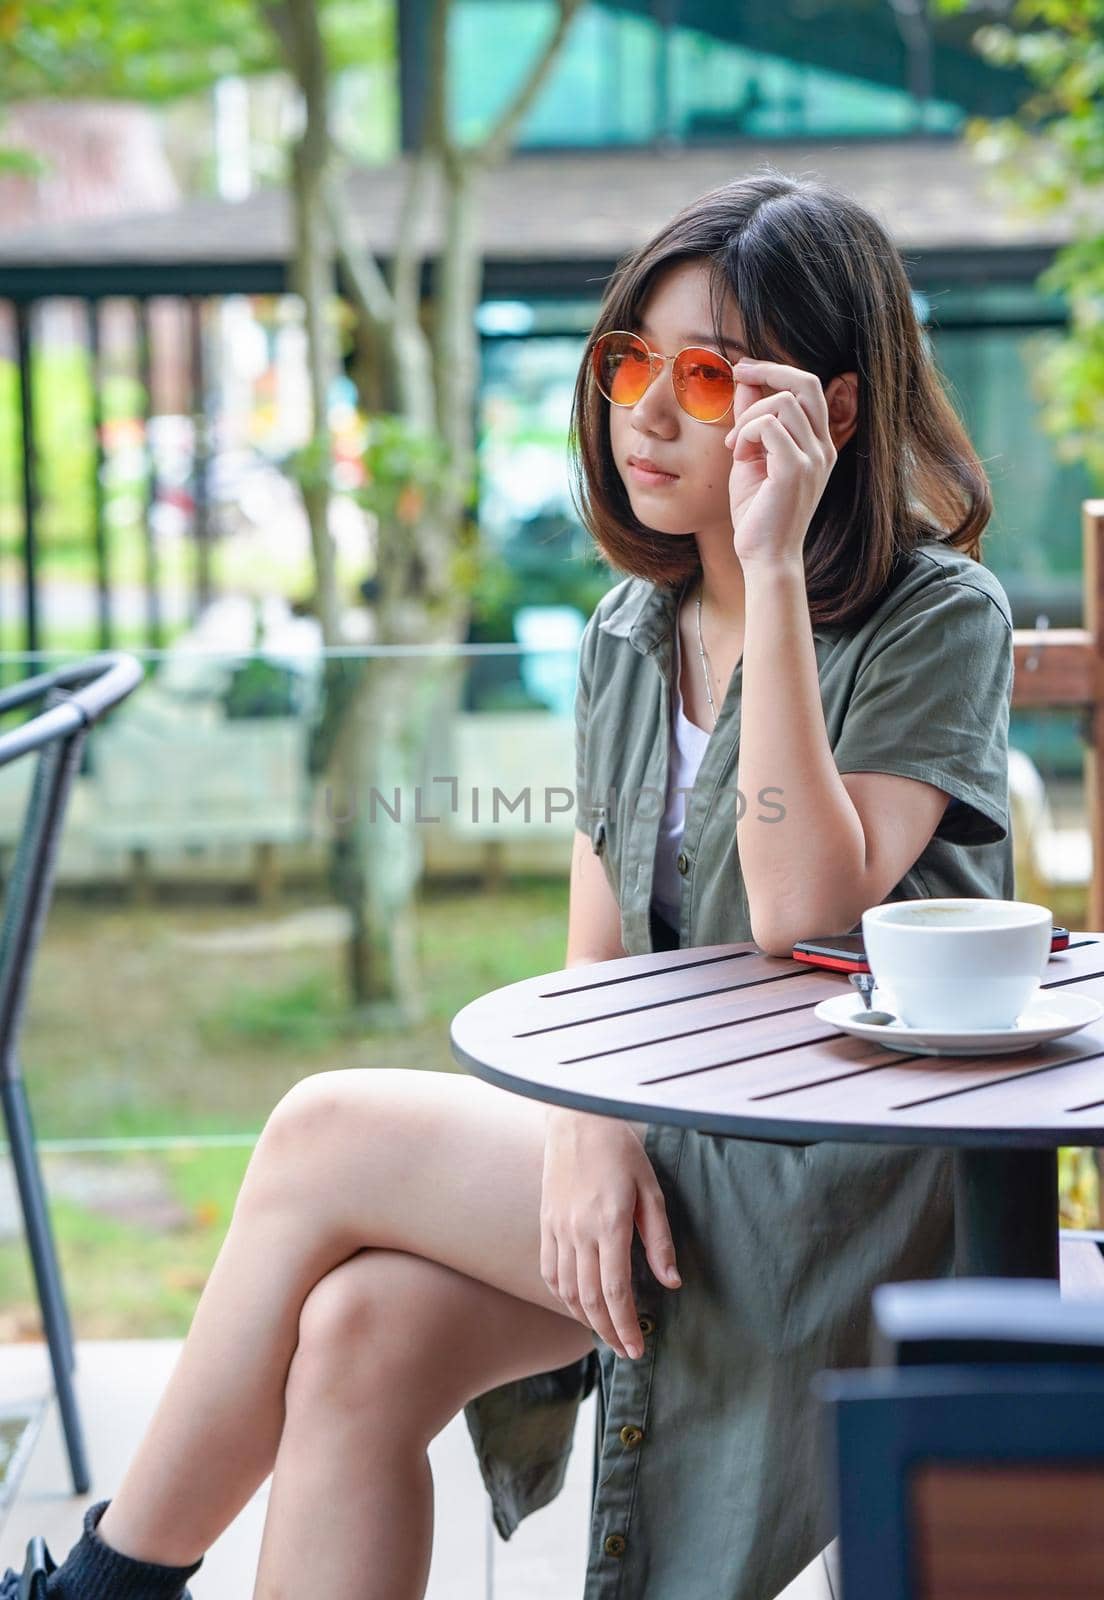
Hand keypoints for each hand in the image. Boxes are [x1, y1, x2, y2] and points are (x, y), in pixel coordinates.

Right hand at [540, 1108, 680, 1359]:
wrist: (576, 1118)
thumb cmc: (620, 1149)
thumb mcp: (651, 1189)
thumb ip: (659, 1239)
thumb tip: (670, 1282)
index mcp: (610, 1224)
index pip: (616, 1291)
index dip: (626, 1326)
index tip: (637, 1348)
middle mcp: (579, 1232)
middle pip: (590, 1300)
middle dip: (609, 1333)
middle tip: (626, 1352)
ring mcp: (557, 1229)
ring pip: (566, 1291)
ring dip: (585, 1320)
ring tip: (606, 1334)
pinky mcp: (545, 1223)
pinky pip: (549, 1271)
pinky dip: (562, 1296)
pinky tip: (576, 1305)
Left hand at [723, 358, 836, 569]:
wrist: (766, 557)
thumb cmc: (759, 513)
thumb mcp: (752, 458)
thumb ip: (752, 422)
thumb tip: (745, 383)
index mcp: (818, 444)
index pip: (808, 388)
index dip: (776, 371)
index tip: (745, 371)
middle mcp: (823, 448)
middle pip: (806, 383)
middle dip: (769, 370)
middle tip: (739, 373)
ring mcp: (813, 458)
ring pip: (782, 403)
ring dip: (749, 417)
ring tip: (736, 446)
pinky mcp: (796, 470)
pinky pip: (768, 426)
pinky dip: (746, 433)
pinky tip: (739, 457)